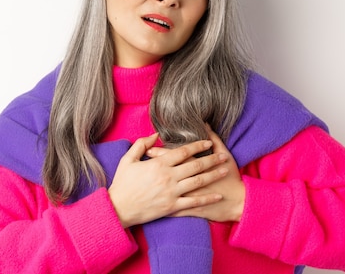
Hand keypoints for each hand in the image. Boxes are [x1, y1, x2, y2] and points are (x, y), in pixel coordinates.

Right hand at [108, 133, 229, 227]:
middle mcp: (168, 177)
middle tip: (224, 155)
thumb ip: (141, 144)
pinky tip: (217, 195)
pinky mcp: (172, 206)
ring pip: (198, 181)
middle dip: (212, 159)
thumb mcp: (128, 159)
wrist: (118, 209)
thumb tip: (155, 134)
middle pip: (195, 165)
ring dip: (213, 175)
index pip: (183, 152)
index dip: (198, 146)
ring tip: (225, 170)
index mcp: (159, 164)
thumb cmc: (122, 184)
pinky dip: (207, 198)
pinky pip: (193, 202)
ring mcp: (172, 192)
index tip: (208, 142)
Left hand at [146, 126, 245, 222]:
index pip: (175, 156)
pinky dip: (161, 206)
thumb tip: (206, 124)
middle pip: (168, 171)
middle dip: (153, 166)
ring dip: (155, 185)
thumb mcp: (226, 155)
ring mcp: (189, 196)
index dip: (161, 152)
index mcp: (196, 167)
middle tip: (140, 162)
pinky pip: (173, 208)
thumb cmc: (231, 177)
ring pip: (168, 189)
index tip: (149, 149)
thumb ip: (215, 140)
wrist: (239, 202)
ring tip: (143, 181)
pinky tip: (150, 203)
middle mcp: (190, 180)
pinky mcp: (190, 209)